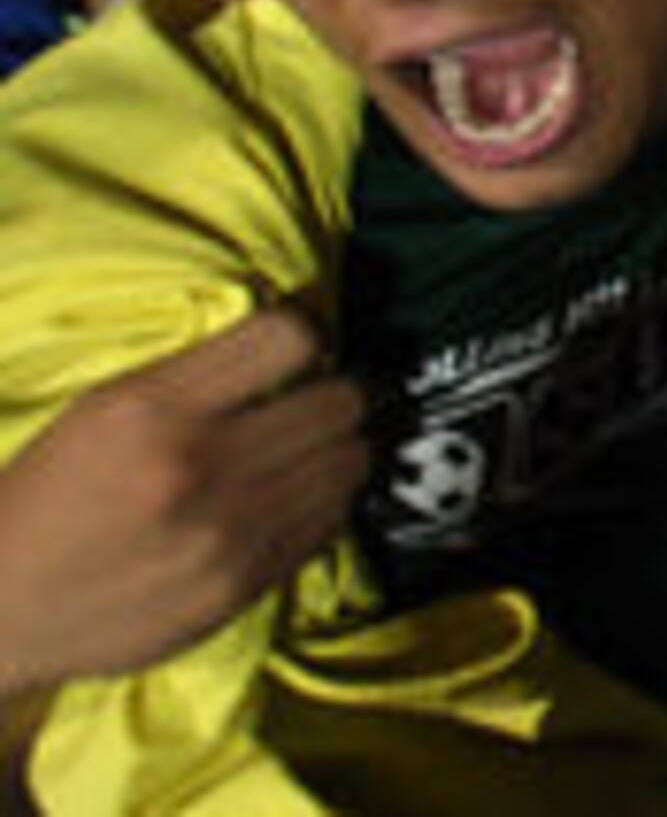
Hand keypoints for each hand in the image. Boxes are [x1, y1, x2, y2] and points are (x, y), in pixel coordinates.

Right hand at [0, 310, 366, 696]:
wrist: (0, 609)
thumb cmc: (47, 498)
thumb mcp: (100, 409)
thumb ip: (197, 375)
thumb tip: (298, 343)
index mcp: (151, 410)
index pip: (291, 337)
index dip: (303, 336)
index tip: (294, 352)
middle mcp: (197, 467)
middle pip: (340, 400)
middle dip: (333, 392)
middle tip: (311, 400)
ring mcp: (227, 532)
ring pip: (352, 461)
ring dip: (338, 448)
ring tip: (306, 450)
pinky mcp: (244, 585)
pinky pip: (333, 520)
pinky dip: (325, 501)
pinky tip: (292, 498)